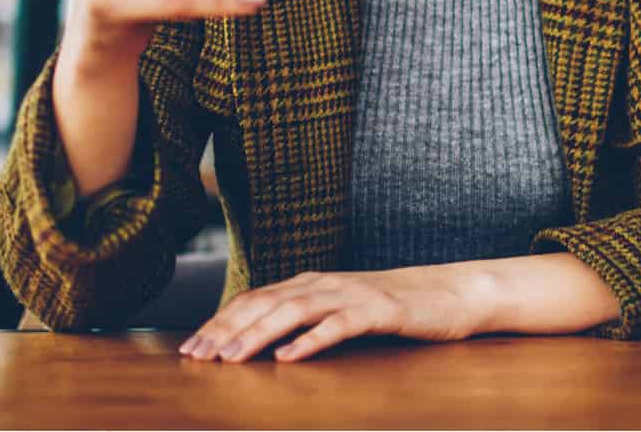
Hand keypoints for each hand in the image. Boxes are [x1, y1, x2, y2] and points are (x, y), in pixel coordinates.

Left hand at [178, 264, 493, 363]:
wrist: (451, 293)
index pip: (254, 299)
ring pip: (294, 311)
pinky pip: (338, 325)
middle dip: (226, 330)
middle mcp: (324, 283)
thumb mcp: (341, 310)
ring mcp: (351, 295)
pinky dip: (310, 340)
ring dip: (257, 334)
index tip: (190, 349)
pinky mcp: (378, 311)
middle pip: (265, 303)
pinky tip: (289, 357)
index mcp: (311, 283)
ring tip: (230, 358)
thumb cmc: (393, 308)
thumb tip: (261, 343)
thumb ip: (305, 319)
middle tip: (196, 356)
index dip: (219, 322)